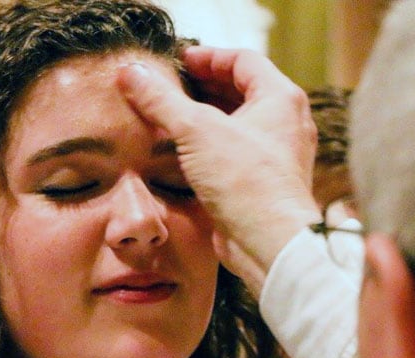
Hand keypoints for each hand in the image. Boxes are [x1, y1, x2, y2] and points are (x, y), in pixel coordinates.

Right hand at [117, 47, 319, 293]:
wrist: (268, 244)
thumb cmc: (248, 184)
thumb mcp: (196, 131)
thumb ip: (162, 101)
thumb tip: (132, 74)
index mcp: (280, 100)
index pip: (242, 60)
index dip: (207, 57)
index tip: (178, 60)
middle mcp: (282, 125)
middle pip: (239, 91)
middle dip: (202, 87)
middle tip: (169, 87)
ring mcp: (273, 156)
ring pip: (234, 125)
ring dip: (202, 119)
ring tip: (170, 118)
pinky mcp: (259, 184)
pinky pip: (231, 154)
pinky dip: (207, 148)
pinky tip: (181, 154)